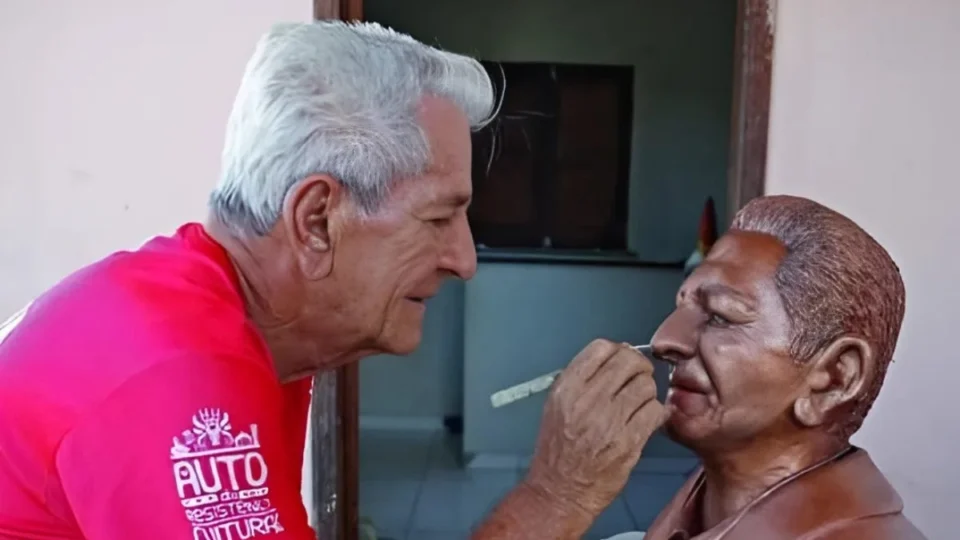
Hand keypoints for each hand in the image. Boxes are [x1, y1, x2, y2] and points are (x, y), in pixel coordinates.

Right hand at [524, 339, 667, 520]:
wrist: (559, 491)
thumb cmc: (558, 449)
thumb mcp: (557, 404)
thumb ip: (584, 378)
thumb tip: (619, 353)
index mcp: (567, 388)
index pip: (601, 348)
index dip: (618, 350)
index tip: (623, 361)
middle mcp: (587, 400)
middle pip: (629, 362)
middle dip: (640, 368)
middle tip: (639, 379)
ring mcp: (609, 421)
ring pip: (646, 386)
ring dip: (647, 393)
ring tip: (638, 405)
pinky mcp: (628, 442)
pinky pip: (655, 412)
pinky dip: (655, 414)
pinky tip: (646, 421)